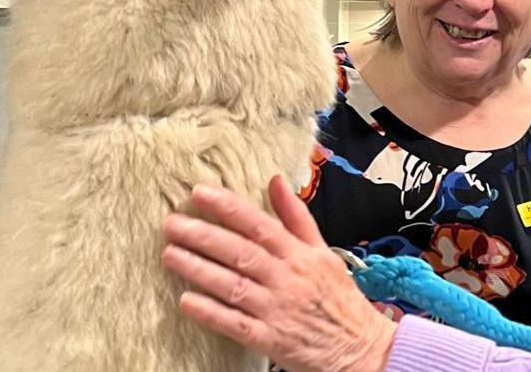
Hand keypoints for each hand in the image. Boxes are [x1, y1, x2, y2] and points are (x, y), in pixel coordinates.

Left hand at [161, 175, 396, 371]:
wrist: (360, 347)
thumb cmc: (339, 299)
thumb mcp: (323, 251)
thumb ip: (296, 217)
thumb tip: (276, 182)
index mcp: (299, 255)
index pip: (259, 224)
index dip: (228, 207)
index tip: (200, 193)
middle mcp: (287, 279)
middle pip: (240, 252)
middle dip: (203, 235)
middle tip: (172, 223)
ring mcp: (277, 310)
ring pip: (233, 285)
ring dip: (199, 269)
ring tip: (170, 255)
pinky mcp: (271, 340)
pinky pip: (235, 324)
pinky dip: (211, 312)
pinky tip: (186, 301)